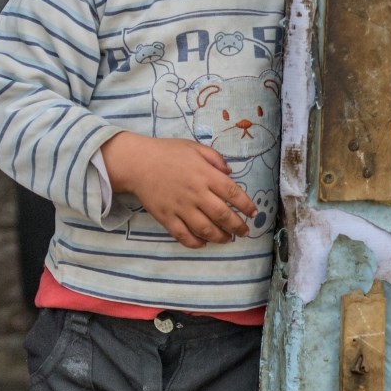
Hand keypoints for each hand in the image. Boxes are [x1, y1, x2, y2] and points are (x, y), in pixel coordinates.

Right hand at [101, 133, 256, 247]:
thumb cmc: (168, 152)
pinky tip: (203, 243)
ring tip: (228, 239)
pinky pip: (183, 235)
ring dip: (220, 237)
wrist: (136, 162)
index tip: (254, 213)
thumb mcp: (195, 147)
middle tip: (245, 232)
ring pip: (205, 229)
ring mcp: (181, 207)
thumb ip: (215, 159)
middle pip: (223, 215)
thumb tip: (230, 173)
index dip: (247, 206)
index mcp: (206, 175)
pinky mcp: (166, 217)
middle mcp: (196, 193)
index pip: (233, 193)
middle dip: (238, 226)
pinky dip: (195, 243)